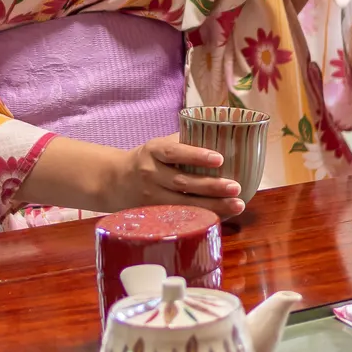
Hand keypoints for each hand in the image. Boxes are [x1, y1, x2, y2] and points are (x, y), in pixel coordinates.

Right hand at [16, 134, 246, 218]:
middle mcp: (150, 174)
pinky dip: (201, 217)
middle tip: (236, 187)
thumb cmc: (150, 159)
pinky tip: (221, 217)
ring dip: (212, 205)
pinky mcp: (153, 214)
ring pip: (183, 203)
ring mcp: (150, 196)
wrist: (114, 181)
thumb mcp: (160, 145)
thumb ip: (186, 142)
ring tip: (237, 205)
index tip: (219, 158)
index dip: (196, 156)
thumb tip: (227, 134)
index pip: (175, 153)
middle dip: (211, 186)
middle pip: (182, 183)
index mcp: (154, 151)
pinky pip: (179, 217)